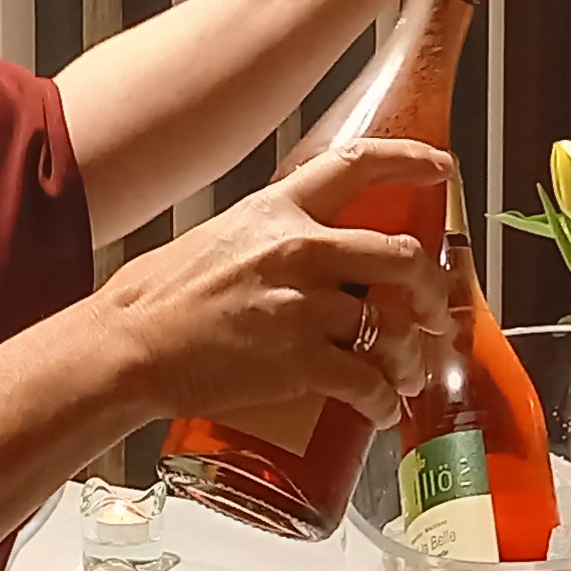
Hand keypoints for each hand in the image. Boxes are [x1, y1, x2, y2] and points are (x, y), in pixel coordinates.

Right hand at [94, 138, 450, 427]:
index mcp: (277, 211)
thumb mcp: (217, 238)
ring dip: (411, 356)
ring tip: (407, 374)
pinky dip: (383, 401)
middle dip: (430, 286)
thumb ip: (269, 239)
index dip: (409, 160)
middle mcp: (300, 250)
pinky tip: (382, 409)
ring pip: (393, 328)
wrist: (130, 346)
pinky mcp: (300, 361)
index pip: (356, 166)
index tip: (440, 168)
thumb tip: (306, 254)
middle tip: (433, 308)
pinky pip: (367, 382)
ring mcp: (303, 306)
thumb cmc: (157, 297)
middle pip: (400, 255)